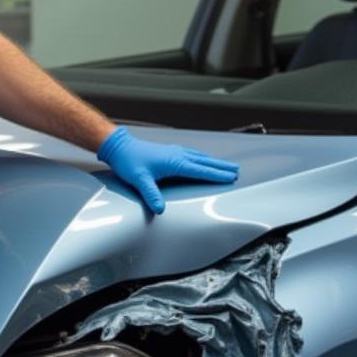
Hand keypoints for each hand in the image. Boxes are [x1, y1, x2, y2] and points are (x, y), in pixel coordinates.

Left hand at [97, 126, 238, 213]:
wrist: (120, 147)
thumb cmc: (129, 162)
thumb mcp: (139, 180)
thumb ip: (150, 194)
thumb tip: (159, 209)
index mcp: (175, 162)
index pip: (200, 170)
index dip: (216, 174)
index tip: (231, 177)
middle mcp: (178, 155)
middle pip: (205, 162)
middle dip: (221, 167)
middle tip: (237, 171)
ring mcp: (174, 152)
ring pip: (200, 157)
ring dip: (214, 162)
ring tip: (226, 167)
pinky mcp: (170, 152)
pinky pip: (192, 155)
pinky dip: (202, 159)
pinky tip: (204, 160)